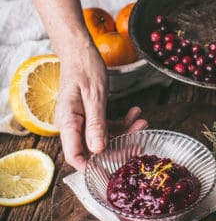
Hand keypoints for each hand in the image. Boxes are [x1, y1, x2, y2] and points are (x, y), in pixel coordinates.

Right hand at [54, 45, 147, 172]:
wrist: (80, 51)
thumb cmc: (85, 68)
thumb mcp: (94, 95)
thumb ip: (96, 123)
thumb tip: (98, 150)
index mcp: (67, 122)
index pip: (75, 156)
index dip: (93, 167)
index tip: (116, 169)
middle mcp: (71, 125)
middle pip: (93, 150)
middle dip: (119, 147)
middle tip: (140, 140)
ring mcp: (80, 122)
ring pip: (103, 139)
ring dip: (125, 132)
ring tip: (142, 121)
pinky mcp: (89, 116)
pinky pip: (106, 127)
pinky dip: (121, 123)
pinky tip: (135, 113)